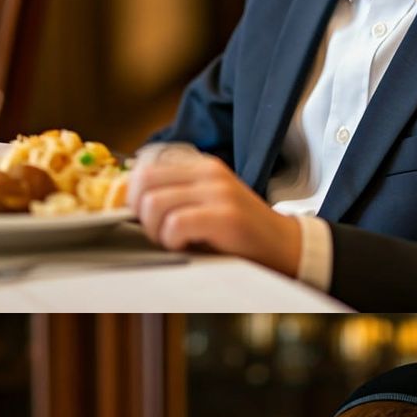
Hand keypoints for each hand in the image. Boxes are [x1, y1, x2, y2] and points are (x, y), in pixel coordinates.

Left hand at [128, 147, 302, 277]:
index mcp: (203, 167)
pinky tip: (189, 246)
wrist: (288, 248)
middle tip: (160, 233)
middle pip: (142, 183)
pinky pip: (175, 224)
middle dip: (140, 214)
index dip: (133, 197)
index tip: (145, 219)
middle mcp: (209, 173)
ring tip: (176, 241)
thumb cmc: (243, 235)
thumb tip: (129, 204)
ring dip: (156, 231)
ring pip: (153, 204)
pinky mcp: (226, 216)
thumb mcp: (209, 205)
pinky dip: (173, 240)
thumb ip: (177, 197)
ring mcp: (219, 193)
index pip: (145, 169)